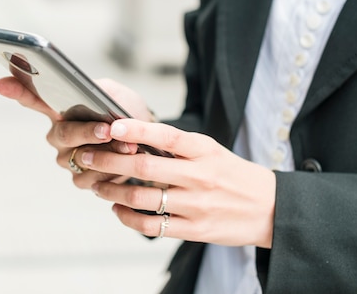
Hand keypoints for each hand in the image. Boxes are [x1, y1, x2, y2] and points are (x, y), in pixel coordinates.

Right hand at [0, 77, 150, 188]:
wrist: (145, 141)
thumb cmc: (126, 113)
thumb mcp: (117, 94)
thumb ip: (105, 96)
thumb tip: (99, 105)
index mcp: (61, 108)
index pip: (33, 98)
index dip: (16, 91)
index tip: (0, 84)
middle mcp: (58, 134)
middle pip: (63, 134)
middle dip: (86, 132)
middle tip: (106, 129)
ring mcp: (67, 158)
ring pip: (78, 158)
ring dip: (107, 154)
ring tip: (129, 147)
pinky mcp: (80, 179)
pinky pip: (90, 179)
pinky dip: (111, 172)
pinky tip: (125, 165)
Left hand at [80, 119, 275, 247]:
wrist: (269, 208)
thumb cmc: (233, 174)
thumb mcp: (212, 151)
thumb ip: (178, 146)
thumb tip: (134, 138)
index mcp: (204, 151)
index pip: (165, 135)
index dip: (136, 129)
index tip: (112, 126)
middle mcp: (199, 176)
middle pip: (143, 167)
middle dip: (108, 161)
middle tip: (86, 156)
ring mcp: (196, 205)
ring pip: (141, 199)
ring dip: (112, 192)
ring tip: (96, 185)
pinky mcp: (194, 230)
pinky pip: (152, 226)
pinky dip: (127, 219)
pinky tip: (118, 211)